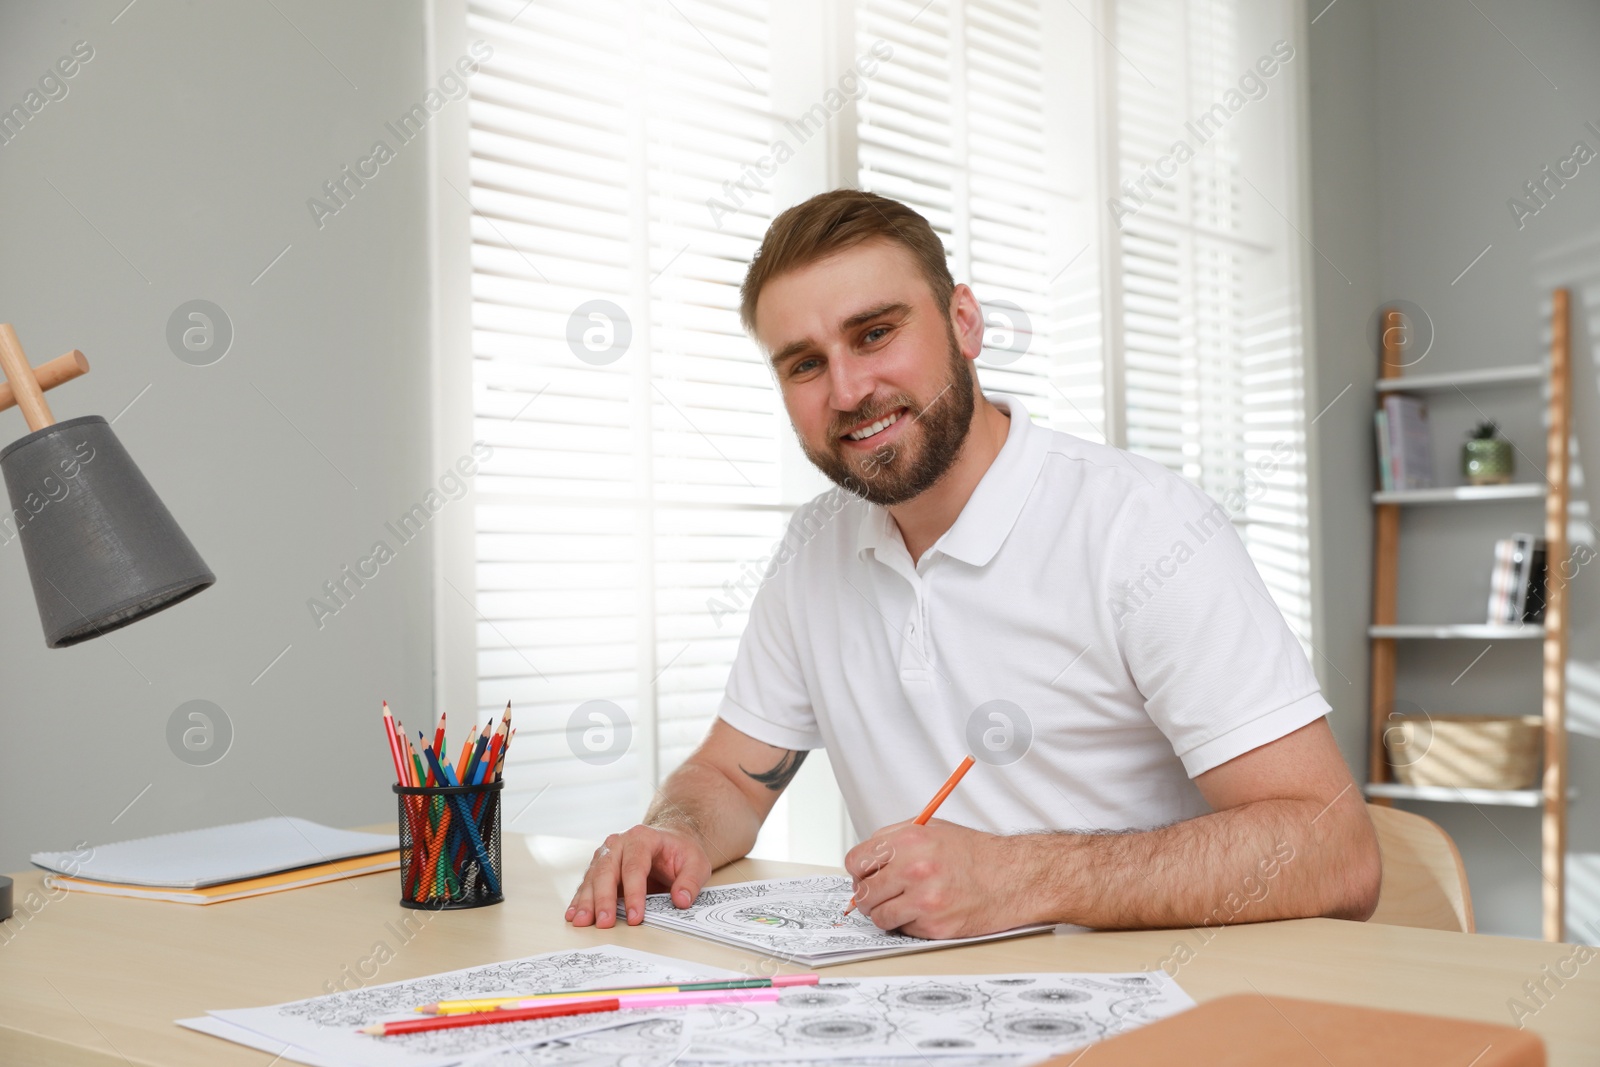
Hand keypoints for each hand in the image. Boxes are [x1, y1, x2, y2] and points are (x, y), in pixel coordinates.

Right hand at [565, 823, 710, 927]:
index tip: (635, 916)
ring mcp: (606, 855)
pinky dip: (580, 901)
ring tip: (582, 922)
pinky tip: (573, 915)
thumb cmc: (680, 852)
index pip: (635, 866)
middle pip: (607, 870)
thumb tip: (681, 901)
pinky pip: (587, 884)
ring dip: (586, 901)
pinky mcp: (599, 868)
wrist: (669, 840)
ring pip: (593, 878)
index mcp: (642, 837)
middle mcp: (619, 843)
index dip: (634, 893)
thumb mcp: (696, 863)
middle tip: (604, 923)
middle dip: (604, 899)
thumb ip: (690, 881)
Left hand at [844, 820, 1021, 938]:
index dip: (858, 871)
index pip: (856, 862)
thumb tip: (864, 861)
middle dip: (868, 895)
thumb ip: (894, 839)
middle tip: (881, 894)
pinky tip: (925, 911)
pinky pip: (903, 930)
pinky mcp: (935, 926)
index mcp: (909, 841)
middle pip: (863, 892)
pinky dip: (909, 924)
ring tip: (904, 904)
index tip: (865, 876)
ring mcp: (924, 900)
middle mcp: (914, 869)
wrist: (1013, 877)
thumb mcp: (931, 829)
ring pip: (878, 916)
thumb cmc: (975, 854)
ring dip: (886, 913)